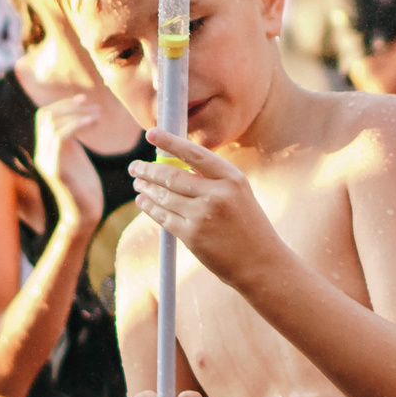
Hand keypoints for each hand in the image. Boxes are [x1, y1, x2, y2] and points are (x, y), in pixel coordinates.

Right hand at [34, 94, 108, 233]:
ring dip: (76, 113)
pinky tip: (93, 122)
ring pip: (51, 124)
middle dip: (69, 105)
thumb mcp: (77, 158)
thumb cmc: (85, 188)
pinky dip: (77, 124)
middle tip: (94, 106)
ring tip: (98, 114)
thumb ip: (72, 141)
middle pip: (44, 116)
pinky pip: (60, 137)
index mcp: (46, 149)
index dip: (62, 104)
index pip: (43, 117)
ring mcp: (47, 161)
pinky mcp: (56, 170)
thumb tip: (79, 119)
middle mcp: (42, 153)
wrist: (84, 215)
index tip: (84, 99)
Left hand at [131, 131, 285, 286]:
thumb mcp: (238, 194)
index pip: (194, 154)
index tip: (151, 133)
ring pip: (164, 196)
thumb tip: (175, 167)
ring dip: (146, 188)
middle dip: (148, 170)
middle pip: (171, 176)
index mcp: (232, 178)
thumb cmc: (248, 225)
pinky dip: (150, 207)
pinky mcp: (191, 236)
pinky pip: (163, 217)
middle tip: (135, 167)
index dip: (170, 142)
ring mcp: (202, 216)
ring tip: (138, 183)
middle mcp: (216, 194)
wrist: (260, 262)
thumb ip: (211, 180)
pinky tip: (143, 202)